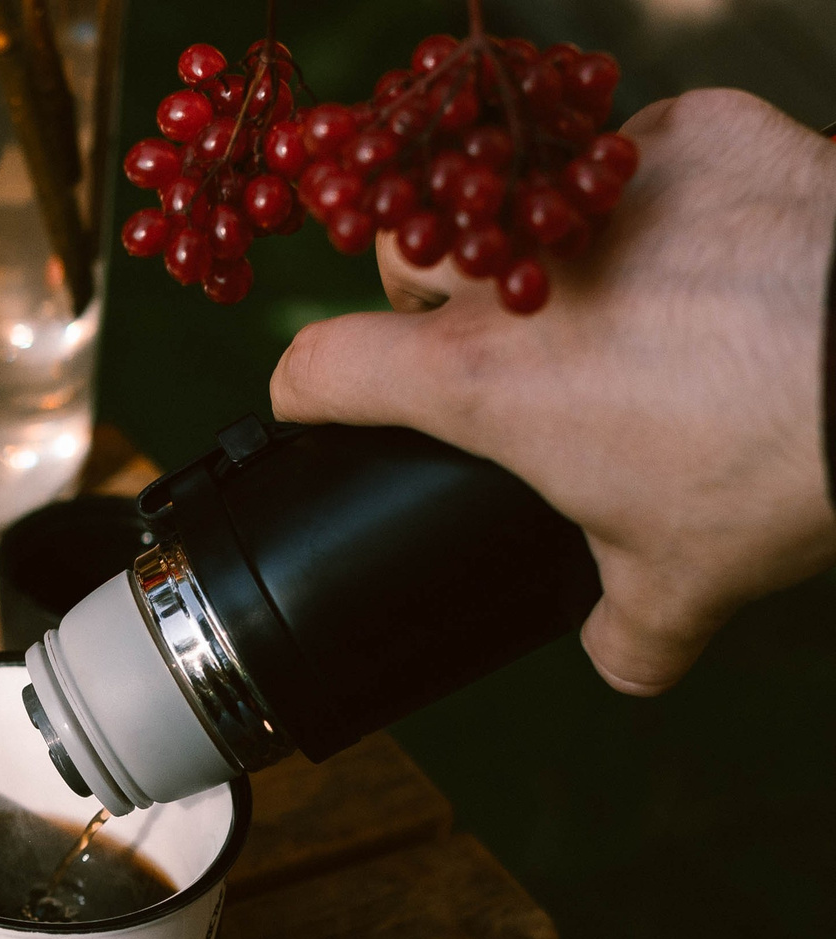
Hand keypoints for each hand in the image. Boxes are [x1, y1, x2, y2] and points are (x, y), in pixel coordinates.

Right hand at [271, 89, 835, 694]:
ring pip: (520, 192)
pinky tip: (710, 238)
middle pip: (406, 253)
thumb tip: (617, 660)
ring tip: (612, 287)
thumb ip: (627, 634)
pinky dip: (661, 189)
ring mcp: (606, 186)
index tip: (321, 408)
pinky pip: (646, 149)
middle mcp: (522, 272)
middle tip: (488, 342)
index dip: (308, 394)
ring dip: (538, 239)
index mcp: (484, 379)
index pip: (322, 366)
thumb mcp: (687, 583)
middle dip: (423, 294)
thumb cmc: (777, 465)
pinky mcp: (701, 131)